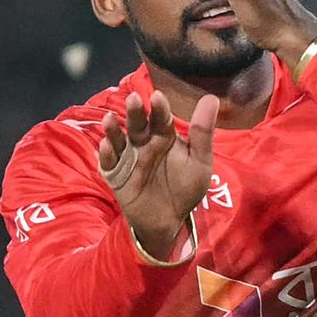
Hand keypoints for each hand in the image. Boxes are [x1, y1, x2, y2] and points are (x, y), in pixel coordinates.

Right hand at [98, 91, 217, 259]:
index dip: (159, 108)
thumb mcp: (199, 161)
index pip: (161, 119)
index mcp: (164, 137)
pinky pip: (108, 164)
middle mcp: (143, 144)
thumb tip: (211, 98)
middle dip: (135, 113)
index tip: (158, 96)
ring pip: (118, 140)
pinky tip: (106, 146)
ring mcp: (128, 159)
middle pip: (138, 125)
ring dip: (113, 130)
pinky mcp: (116, 176)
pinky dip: (105, 155)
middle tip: (133, 99)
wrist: (170, 219)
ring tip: (110, 119)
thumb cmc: (185, 187)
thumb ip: (203, 132)